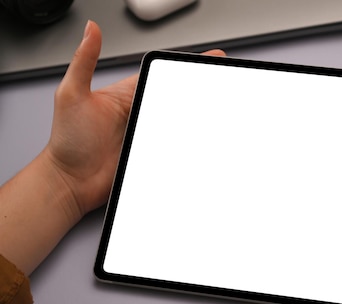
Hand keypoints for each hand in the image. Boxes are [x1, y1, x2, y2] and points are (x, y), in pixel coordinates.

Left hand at [0, 20, 223, 275]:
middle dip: (199, 87)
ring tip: (218, 103)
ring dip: (197, 113)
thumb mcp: (72, 95)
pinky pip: (175, 145)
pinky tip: (202, 134)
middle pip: (174, 97)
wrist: (70, 182)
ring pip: (178, 120)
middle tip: (220, 80)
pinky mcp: (150, 153)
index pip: (159, 75)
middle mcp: (139, 112)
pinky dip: (190, 141)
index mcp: (125, 94)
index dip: (182, 66)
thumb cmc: (67, 142)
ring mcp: (146, 134)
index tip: (204, 59)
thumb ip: (84, 62)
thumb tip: (91, 31)